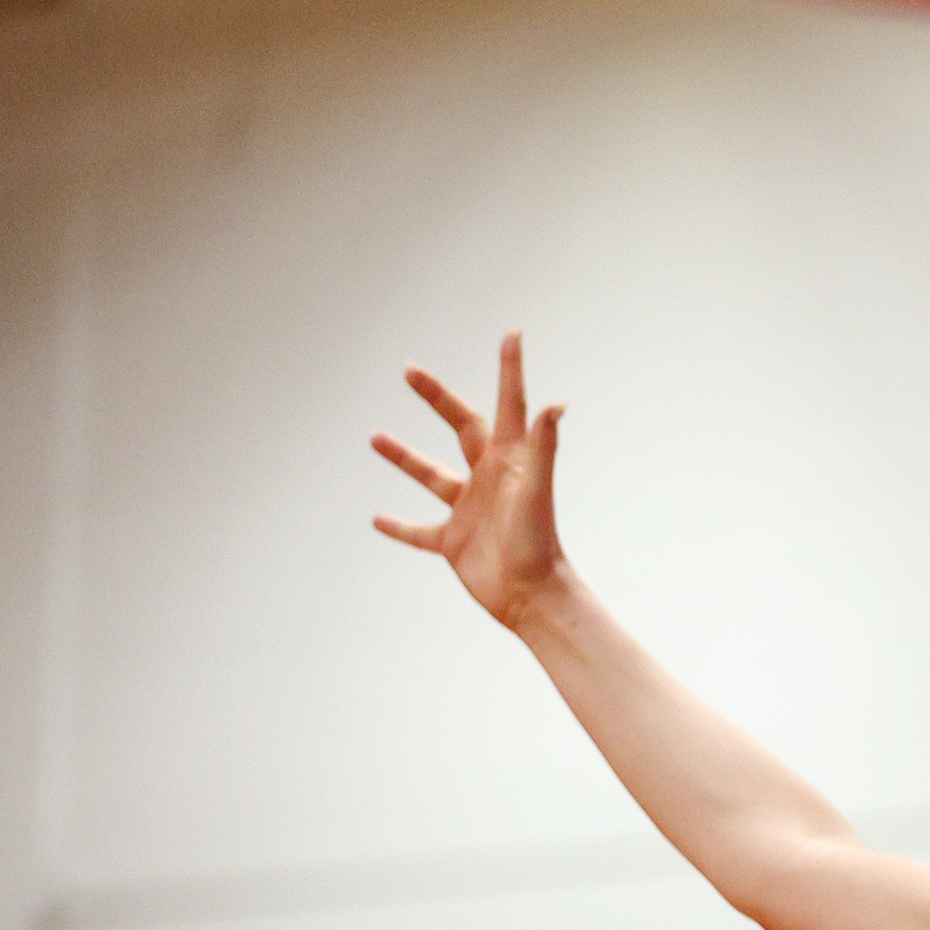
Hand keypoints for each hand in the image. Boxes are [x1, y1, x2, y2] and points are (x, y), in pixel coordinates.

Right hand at [370, 333, 573, 629]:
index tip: (512, 333)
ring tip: (374, 436)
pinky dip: (399, 527)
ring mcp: (469, 510)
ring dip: (404, 457)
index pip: (509, 404)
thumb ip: (543, 446)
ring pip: (431, 475)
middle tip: (409, 370)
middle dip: (436, 398)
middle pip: (461, 426)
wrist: (533, 597)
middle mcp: (489, 479)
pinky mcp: (453, 542)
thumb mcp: (537, 489)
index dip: (510, 369)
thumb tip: (555, 403)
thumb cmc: (539, 542)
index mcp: (511, 460)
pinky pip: (419, 532)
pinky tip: (376, 520)